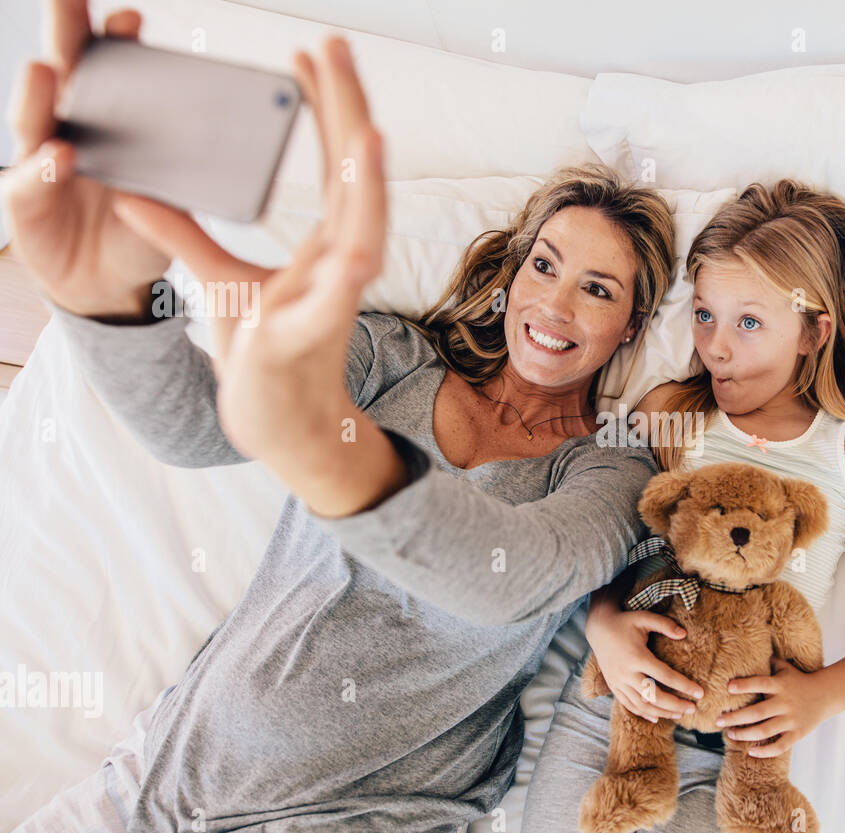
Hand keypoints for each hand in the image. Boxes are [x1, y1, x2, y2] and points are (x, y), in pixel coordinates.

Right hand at [3, 1, 171, 317]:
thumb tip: (222, 154)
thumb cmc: (141, 231)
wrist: (110, 284)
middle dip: (65, 33)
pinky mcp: (25, 199)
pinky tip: (59, 154)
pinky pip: (32, 180)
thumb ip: (184, 181)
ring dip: (41, 93)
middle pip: (67, 74)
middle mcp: (73, 128)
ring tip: (47, 71)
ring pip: (36, 117)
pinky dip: (45, 167)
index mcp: (113, 123)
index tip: (131, 19)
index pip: (115, 73)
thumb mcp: (173, 207)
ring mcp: (44, 158)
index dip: (120, 44)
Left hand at [109, 34, 385, 461]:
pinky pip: (334, 306)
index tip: (307, 56)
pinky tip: (356, 251)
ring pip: (362, 234)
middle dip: (347, 112)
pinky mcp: (307, 337)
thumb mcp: (217, 279)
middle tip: (335, 48)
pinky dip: (347, 276)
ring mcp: (330, 300)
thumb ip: (182, 230)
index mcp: (325, 245)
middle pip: (354, 180)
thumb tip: (129, 187)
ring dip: (368, 187)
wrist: (275, 425)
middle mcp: (340, 265)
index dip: (323, 109)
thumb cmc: (261, 354)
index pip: (332, 165)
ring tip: (368, 132)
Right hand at [586, 605, 703, 721]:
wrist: (599, 628)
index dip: (684, 686)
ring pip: (641, 704)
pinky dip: (643, 713)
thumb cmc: (625, 622)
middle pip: (653, 696)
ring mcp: (618, 681)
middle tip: (693, 709)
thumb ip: (665, 625)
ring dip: (662, 712)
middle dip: (675, 705)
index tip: (700, 693)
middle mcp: (626, 672)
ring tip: (680, 714)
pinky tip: (657, 718)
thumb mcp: (644, 618)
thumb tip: (684, 634)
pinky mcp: (613, 686)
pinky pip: (628, 705)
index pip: (665, 676)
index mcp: (636, 656)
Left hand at [718, 656, 830, 756]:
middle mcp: (785, 703)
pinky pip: (780, 746)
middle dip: (735, 717)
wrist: (826, 695)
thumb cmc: (799, 680)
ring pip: (765, 731)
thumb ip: (768, 662)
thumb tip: (748, 649)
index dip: (744, 685)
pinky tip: (751, 751)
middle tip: (718, 720)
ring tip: (730, 734)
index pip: (760, 683)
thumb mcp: (785, 668)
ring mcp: (791, 720)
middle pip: (757, 712)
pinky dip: (765, 751)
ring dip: (744, 734)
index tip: (728, 688)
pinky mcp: (797, 734)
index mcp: (780, 685)